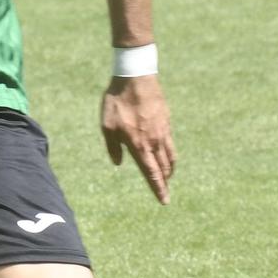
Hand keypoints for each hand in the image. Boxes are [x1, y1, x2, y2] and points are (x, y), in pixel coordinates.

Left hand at [101, 75, 175, 202]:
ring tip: (168, 176)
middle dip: (165, 182)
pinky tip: (167, 154)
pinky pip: (171, 143)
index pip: (151, 173)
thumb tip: (119, 163)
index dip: (158, 188)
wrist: (135, 77)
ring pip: (170, 156)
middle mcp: (153, 141)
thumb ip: (112, 146)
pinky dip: (171, 153)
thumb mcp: (106, 125)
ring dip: (170, 169)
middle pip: (163, 168)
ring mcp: (162, 131)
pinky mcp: (166, 121)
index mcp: (138, 145)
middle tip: (165, 192)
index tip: (164, 201)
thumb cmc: (117, 101)